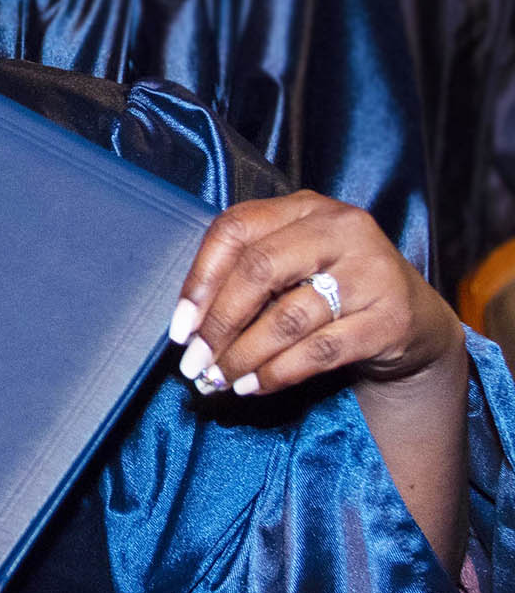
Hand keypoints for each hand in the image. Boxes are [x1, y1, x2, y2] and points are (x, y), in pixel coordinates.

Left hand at [169, 193, 464, 398]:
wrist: (413, 321)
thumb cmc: (331, 288)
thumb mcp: (292, 264)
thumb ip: (245, 274)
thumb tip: (187, 327)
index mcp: (304, 206)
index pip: (235, 229)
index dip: (199, 280)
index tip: (180, 328)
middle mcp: (341, 228)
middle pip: (258, 271)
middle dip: (219, 323)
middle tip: (195, 362)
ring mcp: (371, 271)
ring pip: (288, 317)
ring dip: (244, 355)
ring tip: (219, 379)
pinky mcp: (391, 319)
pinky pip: (320, 351)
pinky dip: (278, 372)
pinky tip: (254, 386)